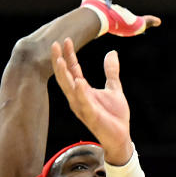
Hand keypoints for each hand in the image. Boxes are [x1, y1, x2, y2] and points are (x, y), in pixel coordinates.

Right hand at [49, 40, 132, 163]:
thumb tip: (112, 53)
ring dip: (64, 75)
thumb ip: (111, 72)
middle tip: (54, 45)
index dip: (69, 55)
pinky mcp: (91, 116)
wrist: (121, 136)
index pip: (72, 69)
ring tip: (60, 60)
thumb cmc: (114, 115)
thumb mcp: (114, 88)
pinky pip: (84, 103)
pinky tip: (78, 81)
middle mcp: (78, 98)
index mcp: (82, 90)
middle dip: (59, 61)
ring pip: (69, 89)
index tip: (66, 39)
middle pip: (65, 77)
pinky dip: (80, 93)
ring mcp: (82, 107)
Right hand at [78, 0, 159, 36]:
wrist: (101, 17)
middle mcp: (105, 10)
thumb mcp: (138, 24)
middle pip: (107, 7)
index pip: (119, 14)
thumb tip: (159, 22)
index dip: (121, 14)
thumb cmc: (118, 22)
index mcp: (114, 17)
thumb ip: (147, 21)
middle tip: (110, 5)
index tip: (122, 12)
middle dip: (107, 6)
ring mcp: (97, 1)